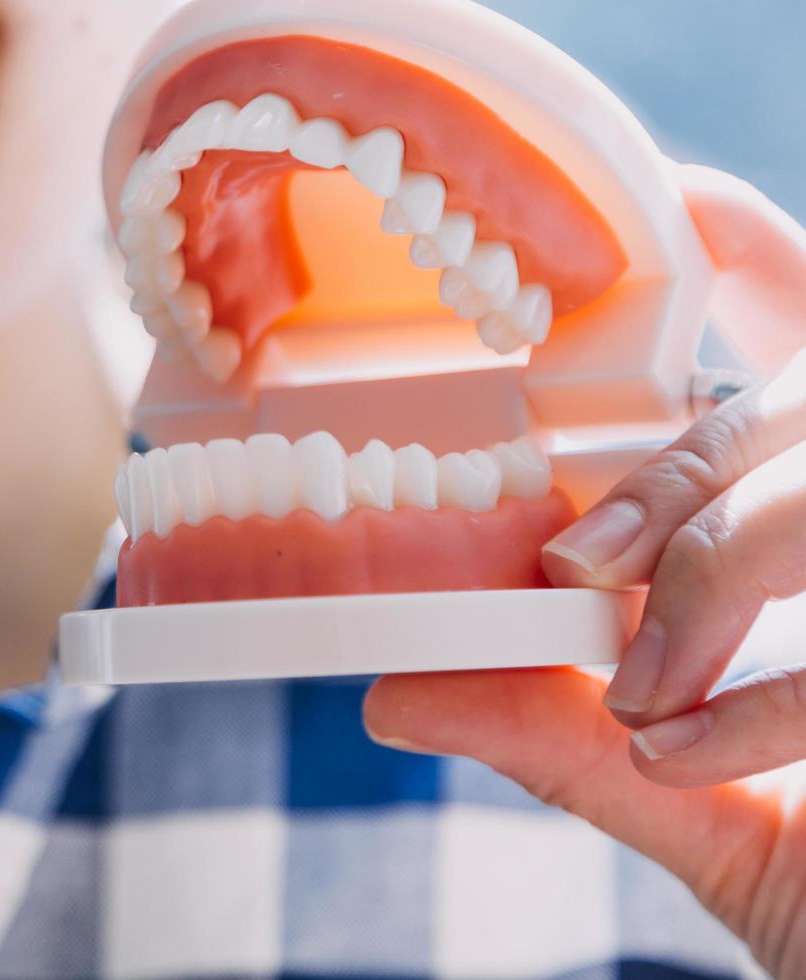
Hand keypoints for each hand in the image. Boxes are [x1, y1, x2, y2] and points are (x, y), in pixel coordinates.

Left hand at [363, 167, 805, 976]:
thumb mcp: (691, 811)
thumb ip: (563, 743)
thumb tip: (390, 695)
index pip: (793, 369)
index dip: (756, 263)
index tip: (672, 205)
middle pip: (796, 420)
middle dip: (680, 484)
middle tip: (572, 567)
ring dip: (713, 576)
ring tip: (636, 694)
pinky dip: (765, 703)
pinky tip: (685, 756)